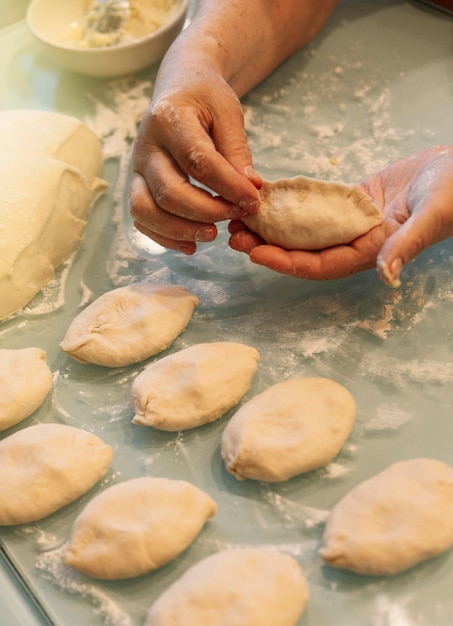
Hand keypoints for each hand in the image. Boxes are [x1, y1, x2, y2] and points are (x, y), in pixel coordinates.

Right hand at [129, 64, 260, 254]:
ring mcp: (136, 168)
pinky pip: (141, 219)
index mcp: (169, 119)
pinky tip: (191, 244)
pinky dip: (163, 237)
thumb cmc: (205, 98)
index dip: (228, 186)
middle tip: (235, 216)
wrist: (178, 88)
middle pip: (169, 191)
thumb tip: (251, 188)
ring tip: (212, 235)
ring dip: (180, 230)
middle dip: (206, 212)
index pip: (198, 161)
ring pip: (146, 209)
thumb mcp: (228, 111)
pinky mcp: (136, 185)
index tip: (253, 200)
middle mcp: (146, 146)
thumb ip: (237, 150)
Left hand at [229, 145, 452, 285]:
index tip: (255, 253)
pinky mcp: (351, 200)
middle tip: (233, 233)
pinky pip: (314, 203)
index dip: (287, 263)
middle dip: (268, 245)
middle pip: (303, 249)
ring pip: (304, 228)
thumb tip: (386, 274)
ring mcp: (350, 221)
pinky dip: (290, 200)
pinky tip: (265, 193)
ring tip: (240, 214)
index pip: (320, 265)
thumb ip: (407, 244)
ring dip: (272, 224)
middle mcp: (355, 241)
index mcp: (371, 252)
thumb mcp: (432, 216)